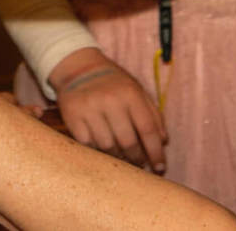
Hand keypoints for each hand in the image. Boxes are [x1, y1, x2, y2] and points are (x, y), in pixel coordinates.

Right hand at [49, 48, 167, 170]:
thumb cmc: (114, 84)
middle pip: (128, 142)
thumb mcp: (137, 91)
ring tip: (122, 156)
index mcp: (130, 94)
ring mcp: (89, 108)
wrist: (78, 67)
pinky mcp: (72, 116)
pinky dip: (96, 150)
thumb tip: (163, 142)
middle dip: (136, 158)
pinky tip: (102, 148)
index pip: (147, 129)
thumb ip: (153, 115)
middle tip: (139, 164)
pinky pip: (87, 144)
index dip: (155, 152)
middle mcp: (110, 100)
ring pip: (107, 147)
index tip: (160, 167)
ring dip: (117, 157)